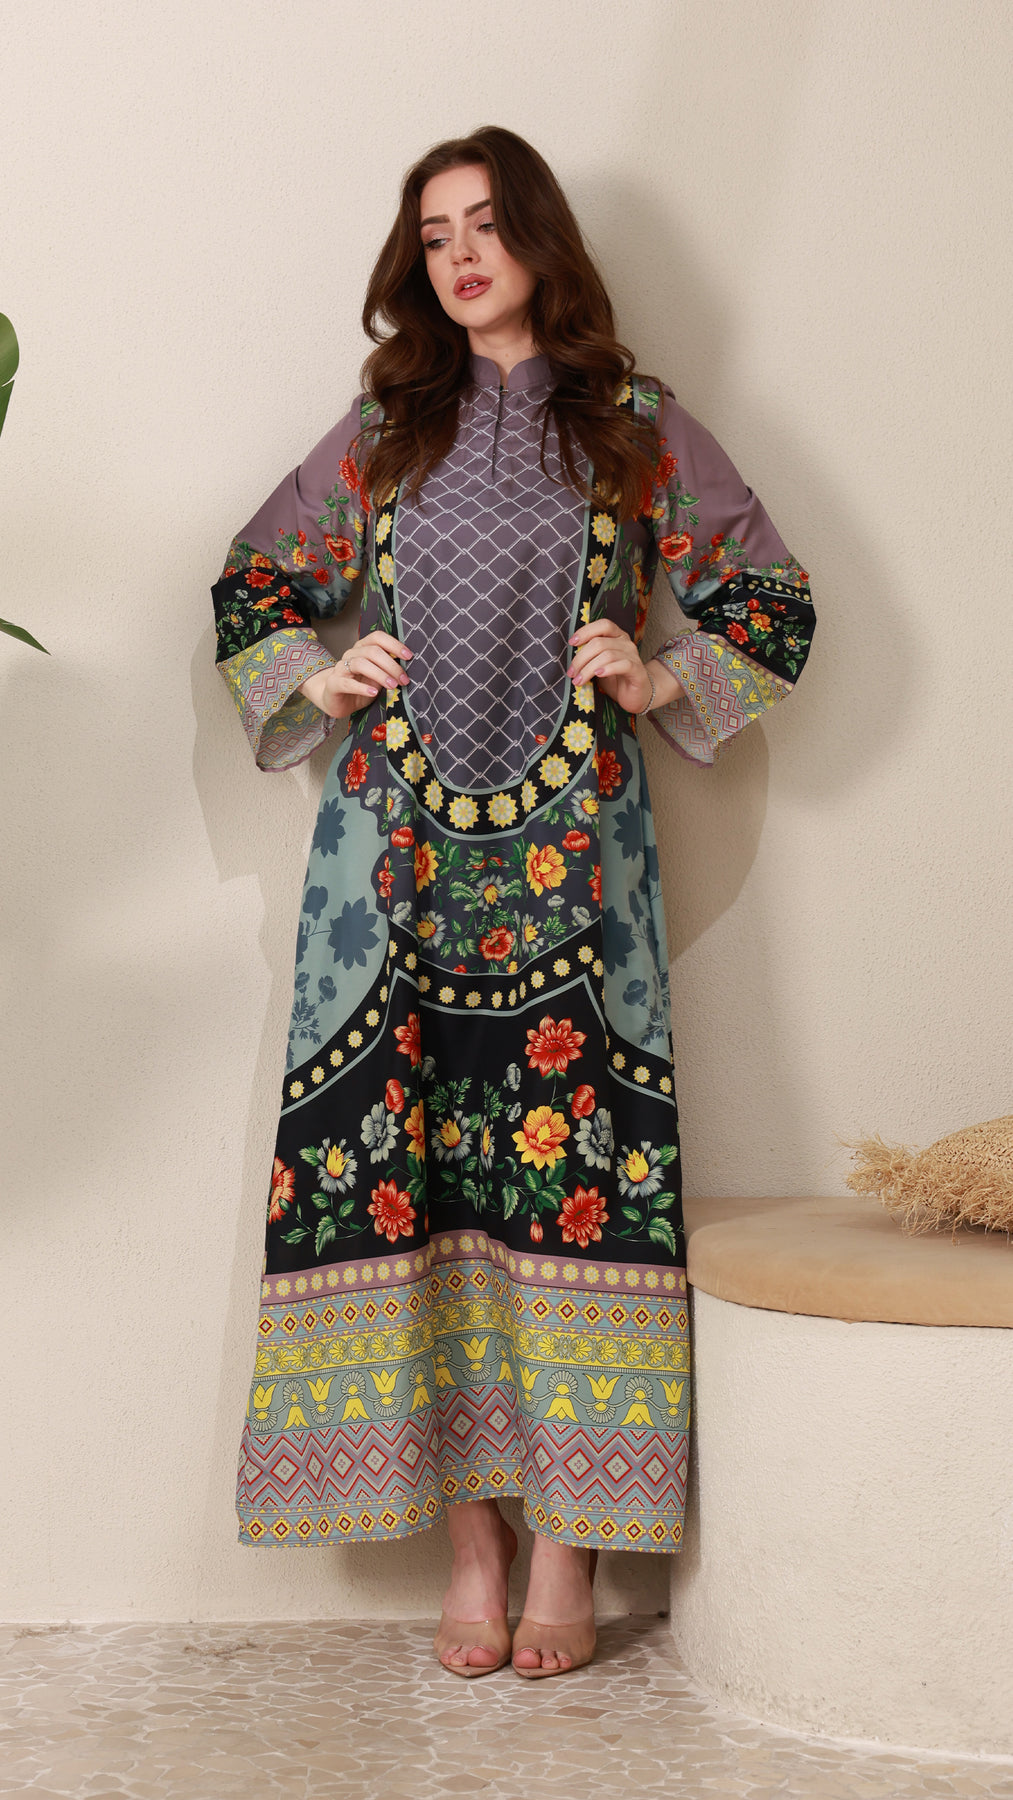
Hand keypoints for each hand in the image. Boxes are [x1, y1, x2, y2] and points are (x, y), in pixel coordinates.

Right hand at [299, 630, 411, 719]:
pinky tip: (373, 693)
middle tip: (404, 679)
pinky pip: (347, 683)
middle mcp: (351, 654)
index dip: (394, 644)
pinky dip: (362, 688)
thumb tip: (408, 669)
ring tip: (392, 686)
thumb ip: (388, 671)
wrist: (335, 700)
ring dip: (380, 675)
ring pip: (360, 664)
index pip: (378, 638)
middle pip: (372, 651)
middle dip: (391, 665)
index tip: (409, 656)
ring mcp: (341, 668)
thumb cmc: (359, 687)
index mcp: (363, 648)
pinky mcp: (334, 683)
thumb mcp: (378, 678)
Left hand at [567, 620, 682, 713]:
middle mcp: (626, 643)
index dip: (586, 631)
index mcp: (617, 636)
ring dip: (588, 668)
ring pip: (607, 655)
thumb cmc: (616, 679)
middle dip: (581, 658)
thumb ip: (589, 656)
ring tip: (579, 680)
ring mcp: (633, 656)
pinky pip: (623, 665)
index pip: (603, 625)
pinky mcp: (638, 670)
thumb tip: (570, 656)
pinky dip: (608, 669)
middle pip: (600, 643)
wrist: (636, 695)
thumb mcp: (598, 664)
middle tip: (572, 672)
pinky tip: (598, 675)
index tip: (572, 643)